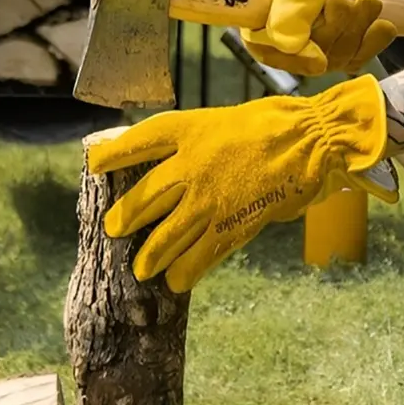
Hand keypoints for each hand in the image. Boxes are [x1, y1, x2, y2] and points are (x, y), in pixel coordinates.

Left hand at [87, 74, 394, 293]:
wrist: (310, 140)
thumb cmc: (272, 126)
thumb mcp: (223, 122)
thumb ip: (195, 146)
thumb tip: (177, 173)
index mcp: (187, 132)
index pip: (138, 142)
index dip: (113, 154)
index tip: (93, 165)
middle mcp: (188, 167)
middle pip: (143, 199)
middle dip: (125, 218)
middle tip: (113, 230)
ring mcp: (206, 200)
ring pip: (165, 236)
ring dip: (150, 255)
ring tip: (142, 270)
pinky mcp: (228, 226)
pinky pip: (198, 257)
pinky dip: (185, 272)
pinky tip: (176, 282)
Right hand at [240, 0, 403, 72]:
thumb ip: (293, 3)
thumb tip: (287, 45)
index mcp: (270, 2)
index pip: (259, 43)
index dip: (283, 53)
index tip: (312, 50)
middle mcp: (291, 24)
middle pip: (300, 57)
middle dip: (331, 31)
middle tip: (344, 1)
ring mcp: (320, 40)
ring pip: (330, 61)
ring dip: (356, 30)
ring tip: (366, 1)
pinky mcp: (347, 48)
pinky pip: (355, 62)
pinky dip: (373, 42)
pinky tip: (379, 22)